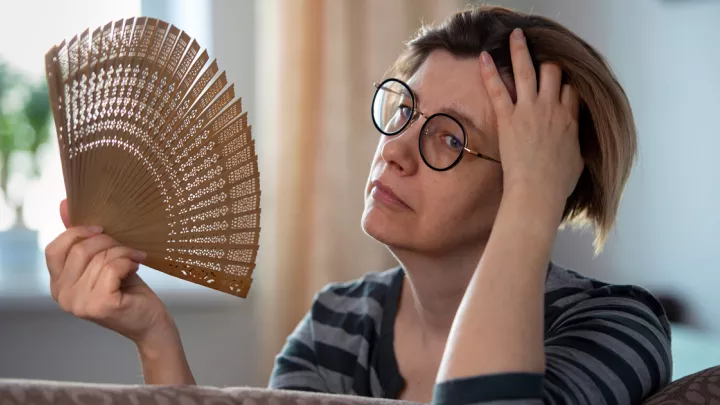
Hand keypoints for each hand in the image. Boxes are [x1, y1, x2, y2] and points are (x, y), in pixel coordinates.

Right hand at [45, 199, 175, 347]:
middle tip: (128, 248)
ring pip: (100, 258)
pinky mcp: (100, 305)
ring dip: (124, 253)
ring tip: (134, 260)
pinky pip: (112, 267)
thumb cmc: (128, 289)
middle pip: (81, 249)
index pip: (54, 249)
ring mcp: (79, 303)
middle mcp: (62, 296)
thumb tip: (64, 203)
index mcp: (58, 284)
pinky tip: (135, 270)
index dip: (77, 233)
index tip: (103, 229)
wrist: (150, 321)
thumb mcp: (102, 260)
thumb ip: (82, 237)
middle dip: (109, 242)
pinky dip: (128, 263)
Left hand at [480, 28, 583, 200]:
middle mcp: (552, 108)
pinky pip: (498, 89)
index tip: (560, 83)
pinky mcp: (508, 118)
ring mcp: (529, 110)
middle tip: (540, 54)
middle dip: (548, 61)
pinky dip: (490, 71)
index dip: (566, 84)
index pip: (571, 90)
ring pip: (527, 70)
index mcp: (570, 120)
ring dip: (521, 50)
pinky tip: (484, 56)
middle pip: (554, 72)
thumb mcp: (577, 162)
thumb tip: (574, 146)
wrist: (538, 190)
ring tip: (515, 35)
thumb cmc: (557, 184)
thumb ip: (576, 146)